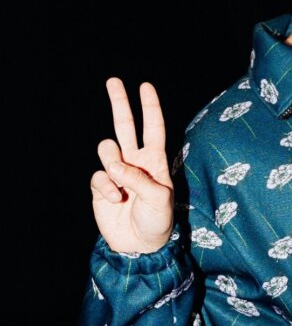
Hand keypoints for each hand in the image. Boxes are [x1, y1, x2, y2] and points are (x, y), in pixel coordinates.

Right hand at [90, 78, 173, 253]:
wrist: (139, 244)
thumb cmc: (158, 221)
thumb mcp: (159, 199)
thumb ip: (139, 179)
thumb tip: (115, 165)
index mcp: (155, 160)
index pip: (153, 128)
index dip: (150, 107)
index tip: (145, 86)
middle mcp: (135, 161)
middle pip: (125, 126)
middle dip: (120, 103)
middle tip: (114, 81)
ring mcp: (117, 172)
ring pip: (107, 149)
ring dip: (112, 163)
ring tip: (122, 185)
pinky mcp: (101, 186)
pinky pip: (98, 175)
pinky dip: (106, 187)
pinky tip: (115, 200)